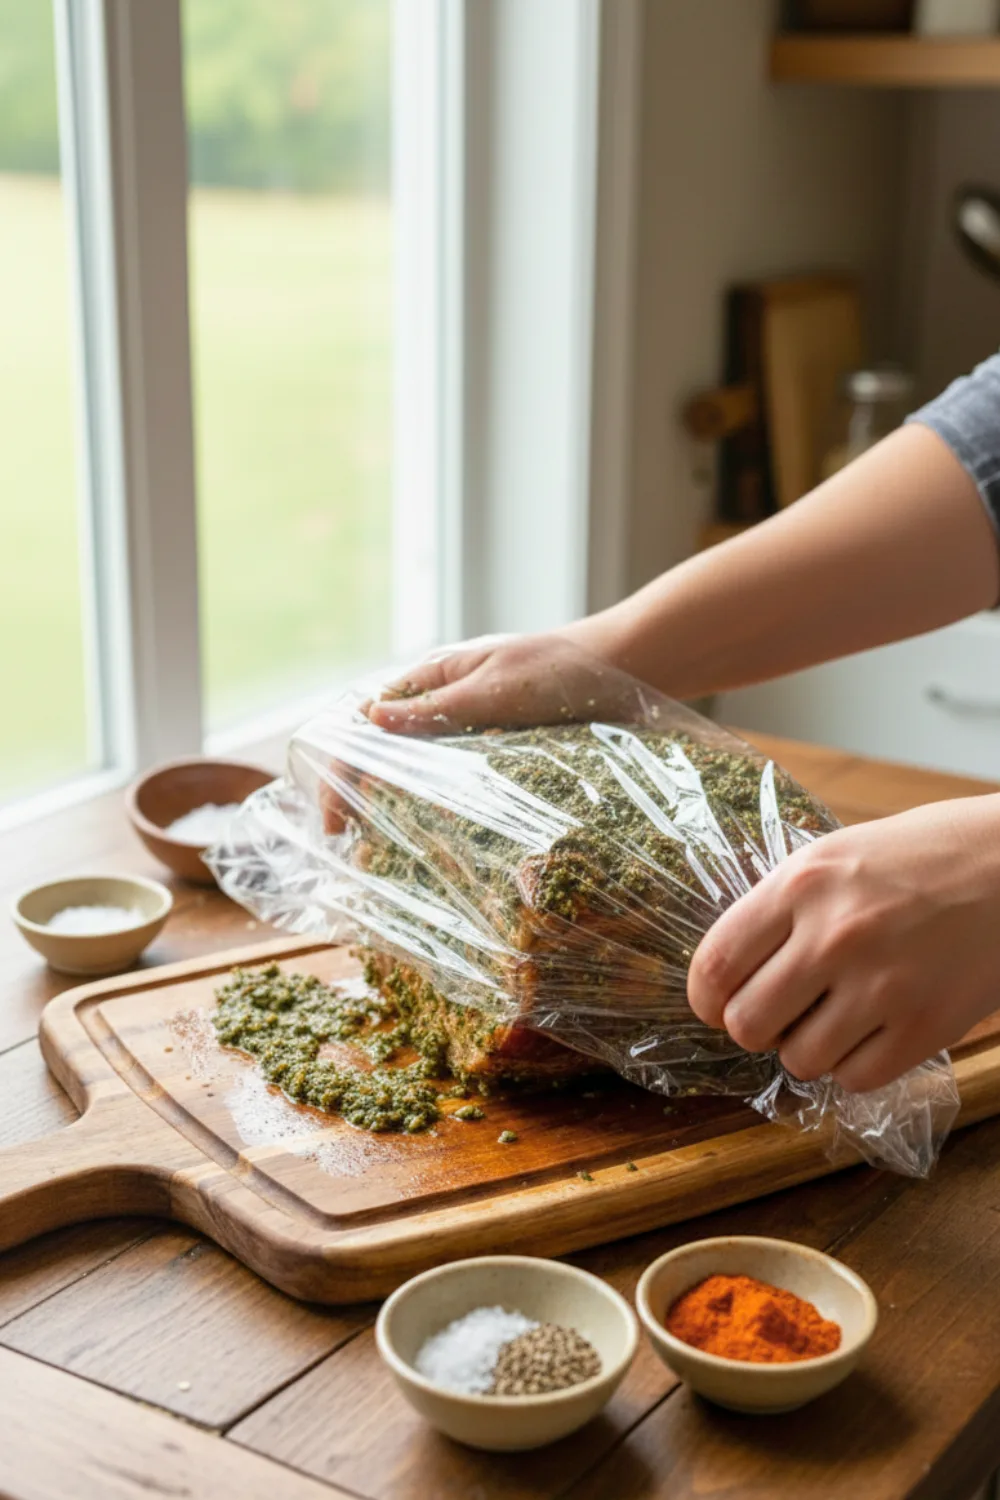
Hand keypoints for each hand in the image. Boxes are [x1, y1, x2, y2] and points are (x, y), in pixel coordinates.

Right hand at [320, 631, 643, 833]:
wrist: (624, 668)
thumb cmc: (562, 668)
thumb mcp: (496, 686)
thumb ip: (437, 707)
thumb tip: (371, 717)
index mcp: (433, 679)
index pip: (366, 727)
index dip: (341, 774)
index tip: (335, 823)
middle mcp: (444, 706)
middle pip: (383, 754)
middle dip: (357, 797)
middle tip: (350, 846)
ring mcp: (470, 732)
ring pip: (414, 774)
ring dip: (392, 809)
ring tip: (379, 852)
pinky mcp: (499, 753)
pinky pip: (455, 786)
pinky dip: (435, 811)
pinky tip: (431, 841)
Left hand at [687, 794, 999, 1092]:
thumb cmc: (922, 855)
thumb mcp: (836, 856)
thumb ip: (782, 908)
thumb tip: (730, 972)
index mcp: (802, 884)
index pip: (715, 964)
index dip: (705, 999)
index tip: (715, 1005)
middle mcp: (834, 935)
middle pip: (747, 1023)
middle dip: (755, 1027)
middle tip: (779, 1014)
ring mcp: (881, 985)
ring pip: (799, 1060)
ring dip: (807, 1049)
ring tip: (834, 1018)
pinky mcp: (925, 1026)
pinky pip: (856, 1078)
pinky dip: (854, 1066)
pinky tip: (871, 1032)